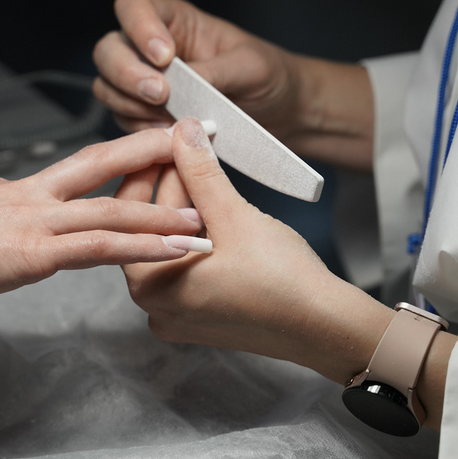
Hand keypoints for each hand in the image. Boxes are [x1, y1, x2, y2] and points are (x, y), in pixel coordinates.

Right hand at [0, 128, 203, 349]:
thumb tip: (5, 228)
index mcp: (16, 191)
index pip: (80, 169)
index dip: (121, 155)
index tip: (154, 145)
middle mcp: (32, 196)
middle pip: (106, 163)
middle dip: (157, 150)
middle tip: (200, 136)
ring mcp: (36, 222)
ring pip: (116, 207)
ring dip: (167, 212)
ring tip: (210, 214)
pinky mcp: (34, 252)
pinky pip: (103, 245)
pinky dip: (147, 245)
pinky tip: (179, 250)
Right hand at [93, 0, 376, 171]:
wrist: (281, 114)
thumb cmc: (269, 77)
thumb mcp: (249, 68)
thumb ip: (214, 73)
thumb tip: (182, 85)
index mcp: (174, 20)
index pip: (133, 7)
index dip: (139, 28)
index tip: (165, 57)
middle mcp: (149, 49)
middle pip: (109, 50)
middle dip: (128, 74)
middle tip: (161, 95)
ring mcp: (143, 84)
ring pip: (107, 88)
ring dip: (130, 104)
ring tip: (168, 119)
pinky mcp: (146, 116)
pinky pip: (123, 121)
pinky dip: (139, 130)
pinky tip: (168, 135)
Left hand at [118, 118, 393, 383]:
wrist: (323, 327)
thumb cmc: (280, 280)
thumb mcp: (234, 216)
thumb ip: (201, 172)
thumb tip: (183, 132)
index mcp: (148, 285)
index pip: (134, 210)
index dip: (152, 165)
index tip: (167, 134)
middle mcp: (153, 306)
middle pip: (152, 228)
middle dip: (173, 184)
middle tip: (190, 144)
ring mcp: (177, 314)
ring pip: (172, 245)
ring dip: (188, 207)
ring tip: (205, 169)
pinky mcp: (201, 316)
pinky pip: (188, 266)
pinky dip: (200, 237)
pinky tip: (217, 208)